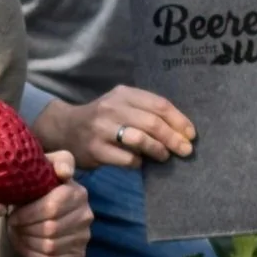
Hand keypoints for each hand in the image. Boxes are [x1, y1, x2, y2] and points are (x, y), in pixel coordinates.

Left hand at [7, 151, 91, 256]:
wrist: (38, 213)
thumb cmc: (36, 187)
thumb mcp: (42, 167)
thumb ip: (55, 162)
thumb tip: (65, 173)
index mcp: (78, 193)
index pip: (52, 207)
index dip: (27, 214)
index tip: (12, 214)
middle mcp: (86, 216)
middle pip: (50, 229)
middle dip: (25, 229)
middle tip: (12, 226)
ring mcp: (84, 237)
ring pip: (50, 247)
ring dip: (27, 243)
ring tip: (16, 234)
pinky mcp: (78, 255)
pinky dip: (33, 256)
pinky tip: (24, 246)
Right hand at [34, 86, 195, 169]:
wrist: (65, 129)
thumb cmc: (103, 119)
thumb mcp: (122, 106)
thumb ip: (146, 112)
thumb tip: (181, 132)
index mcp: (123, 94)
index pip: (158, 104)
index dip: (179, 120)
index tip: (191, 134)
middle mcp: (112, 108)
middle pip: (152, 123)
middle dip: (173, 138)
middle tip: (185, 150)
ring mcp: (102, 129)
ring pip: (140, 140)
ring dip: (158, 150)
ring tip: (164, 156)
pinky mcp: (96, 150)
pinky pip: (127, 158)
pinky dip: (138, 162)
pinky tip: (139, 162)